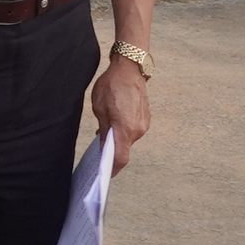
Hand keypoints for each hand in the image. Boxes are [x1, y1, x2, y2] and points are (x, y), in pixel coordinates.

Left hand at [90, 57, 149, 171]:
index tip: (105, 175)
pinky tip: (113, 123)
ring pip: (128, 139)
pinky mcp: (146, 118)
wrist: (130, 69)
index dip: (112, 169)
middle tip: (98, 151)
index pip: (121, 158)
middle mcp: (138, 130)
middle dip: (112, 152)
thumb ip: (104, 129)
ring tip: (104, 132)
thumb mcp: (99, 108)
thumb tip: (104, 146)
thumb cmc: (112, 86)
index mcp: (125, 129)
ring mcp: (144, 124)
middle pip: (124, 149)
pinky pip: (133, 130)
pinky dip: (123, 131)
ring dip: (117, 139)